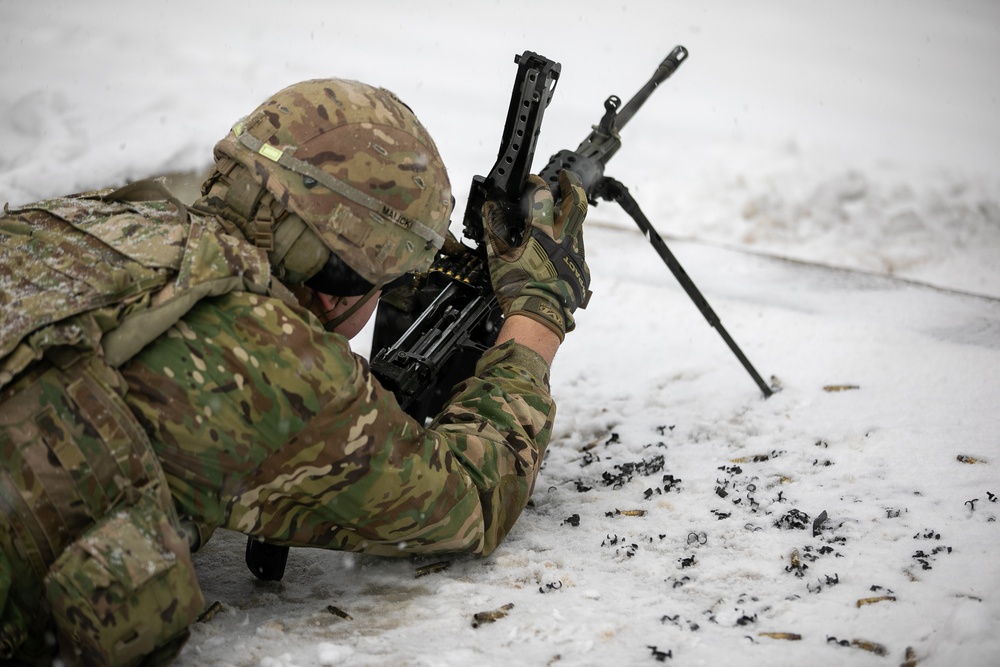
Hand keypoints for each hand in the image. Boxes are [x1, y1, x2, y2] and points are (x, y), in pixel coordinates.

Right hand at [483, 171, 589, 340]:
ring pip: (577, 228)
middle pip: (576, 203)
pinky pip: (576, 251)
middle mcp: (564, 241)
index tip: (532, 181)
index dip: (537, 184)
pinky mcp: (582, 271)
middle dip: (572, 185)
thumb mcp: (498, 259)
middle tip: (566, 177)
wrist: (539, 318)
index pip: (542, 198)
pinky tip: (556, 254)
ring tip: (556, 219)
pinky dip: (567, 246)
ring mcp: (576, 256)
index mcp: (542, 235)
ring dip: (567, 219)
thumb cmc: (516, 290)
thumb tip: (489, 210)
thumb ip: (494, 231)